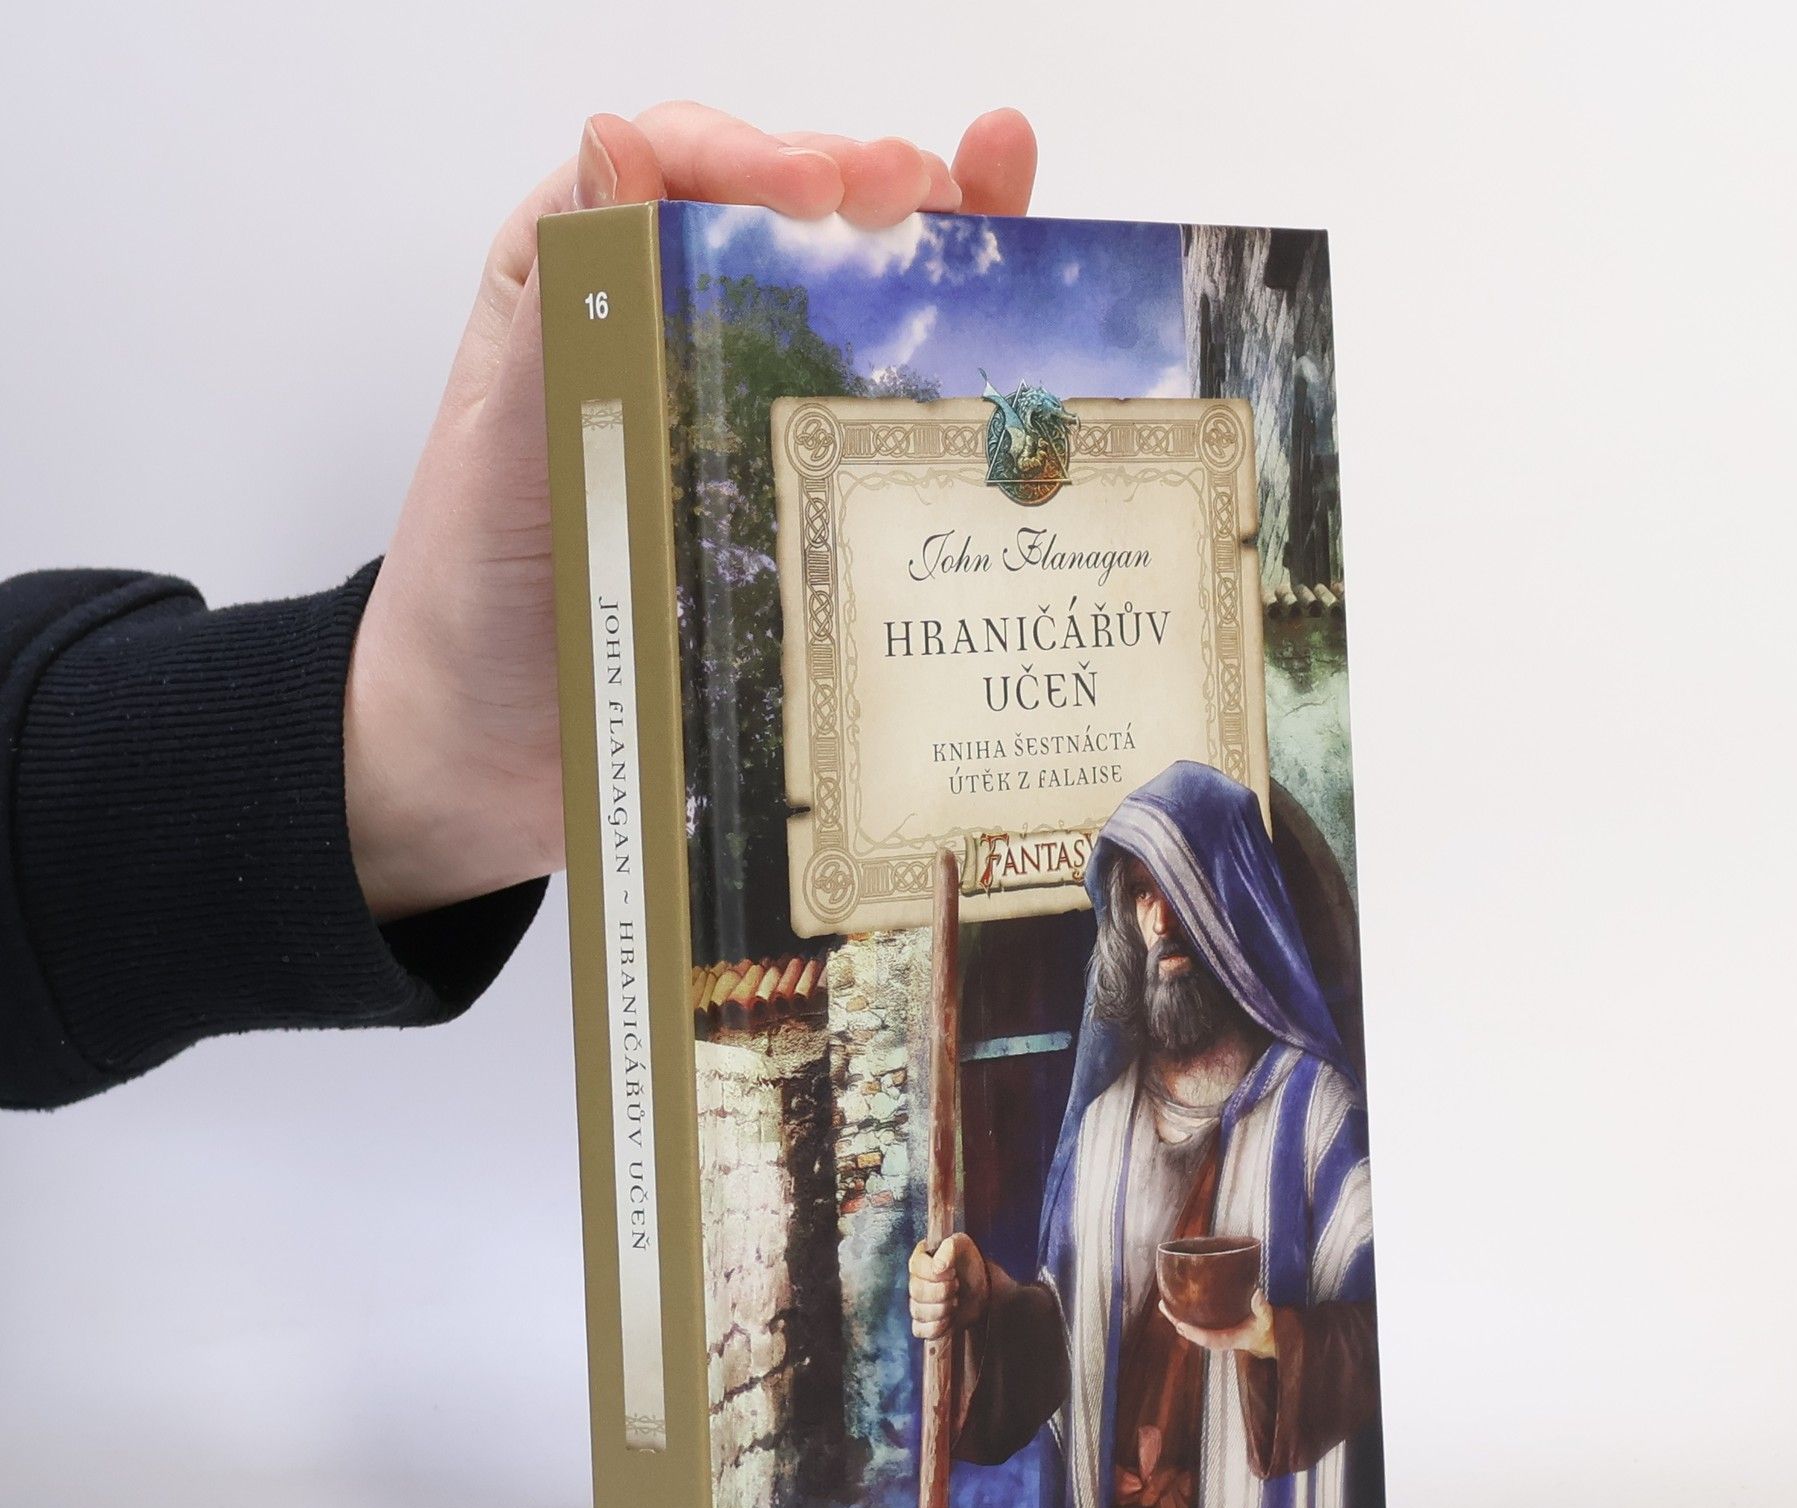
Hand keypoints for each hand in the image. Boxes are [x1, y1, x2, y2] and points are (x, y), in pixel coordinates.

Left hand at [344, 101, 1039, 920]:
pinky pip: (875, 437)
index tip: (818, 190)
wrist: (489, 761)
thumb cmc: (474, 605)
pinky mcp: (795, 514)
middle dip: (865, 188)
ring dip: (934, 249)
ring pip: (851, 313)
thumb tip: (616, 144)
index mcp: (583, 293)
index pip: (679, 171)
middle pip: (788, 226)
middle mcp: (671, 339)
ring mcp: (744, 426)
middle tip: (914, 198)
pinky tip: (1010, 340)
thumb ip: (560, 314)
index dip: (757, 156)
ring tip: (995, 200)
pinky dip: (948, 386)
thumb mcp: (501, 454)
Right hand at [909, 1232, 989, 1339]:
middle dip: (943, 1291)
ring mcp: (917, 1304)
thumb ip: (950, 1248)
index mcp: (919, 1260)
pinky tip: (950, 1318)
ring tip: (955, 1301)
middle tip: (957, 1286)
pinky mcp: (923, 1323)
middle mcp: (914, 1282)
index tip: (953, 1272)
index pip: (916, 1267)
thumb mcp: (963, 1246)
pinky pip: (920, 1330)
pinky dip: (937, 1327)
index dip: (936, 1273)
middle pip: (918, 1292)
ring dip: (943, 1309)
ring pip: (919, 1312)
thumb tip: (938, 1266)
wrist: (982, 1288)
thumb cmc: (970, 1264)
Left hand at [1160, 1293, 1282, 1358]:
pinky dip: (1184, 1314)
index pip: (1208, 1339)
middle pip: (1194, 1334)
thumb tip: (1256, 1292)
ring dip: (1177, 1318)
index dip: (1194, 1333)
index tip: (1181, 1325)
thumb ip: (1262, 1308)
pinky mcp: (1214, 1325)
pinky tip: (1175, 1303)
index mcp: (1229, 1339)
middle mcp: (1218, 1336)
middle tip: (1165, 1308)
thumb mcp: (1267, 1319)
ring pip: (1192, 1328)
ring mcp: (1214, 1331)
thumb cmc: (1265, 1328)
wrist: (1266, 1336)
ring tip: (1163, 1304)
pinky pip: (1196, 1322)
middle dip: (1178, 1323)